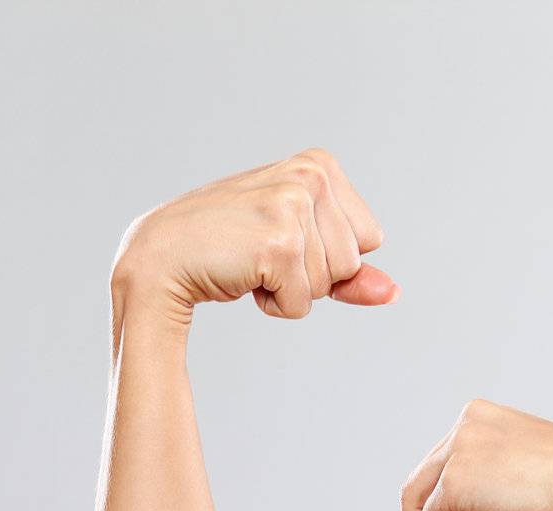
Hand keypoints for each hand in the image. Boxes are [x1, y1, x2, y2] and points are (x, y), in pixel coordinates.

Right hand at [110, 146, 396, 326]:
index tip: (284, 238)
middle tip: (262, 251)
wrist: (160, 256)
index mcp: (320, 164)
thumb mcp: (297, 248)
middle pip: (354, 262)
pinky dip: (273, 304)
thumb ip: (350, 271)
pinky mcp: (279, 242)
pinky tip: (241, 274)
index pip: (370, 237)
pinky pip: (302, 303)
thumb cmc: (230, 247)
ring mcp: (294, 205)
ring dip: (292, 288)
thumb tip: (392, 292)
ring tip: (251, 259)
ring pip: (331, 284)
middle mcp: (311, 174)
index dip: (330, 255)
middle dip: (313, 274)